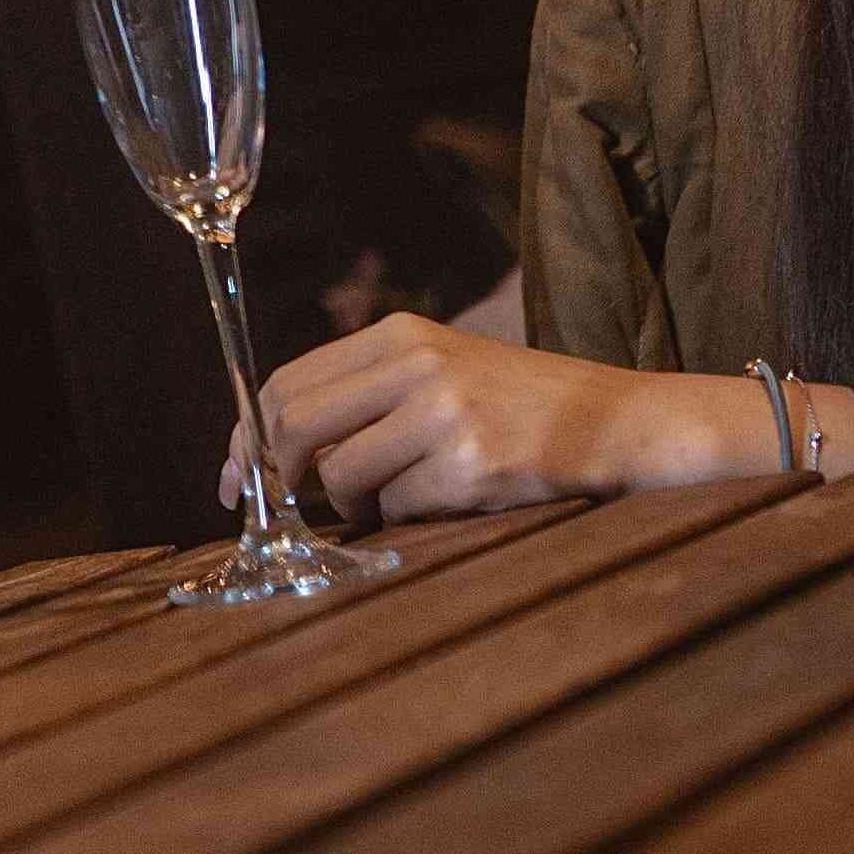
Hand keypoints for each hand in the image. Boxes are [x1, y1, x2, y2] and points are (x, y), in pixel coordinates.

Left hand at [242, 315, 761, 521]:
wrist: (619, 424)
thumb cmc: (520, 406)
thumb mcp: (443, 370)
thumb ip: (366, 395)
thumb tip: (273, 450)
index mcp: (403, 335)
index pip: (288, 381)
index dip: (250, 435)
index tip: (235, 476)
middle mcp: (418, 366)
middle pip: (296, 425)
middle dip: (278, 476)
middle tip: (282, 507)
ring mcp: (445, 415)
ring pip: (342, 477)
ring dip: (355, 505)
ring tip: (399, 497)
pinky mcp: (472, 466)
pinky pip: (399, 509)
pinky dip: (407, 518)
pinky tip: (449, 500)